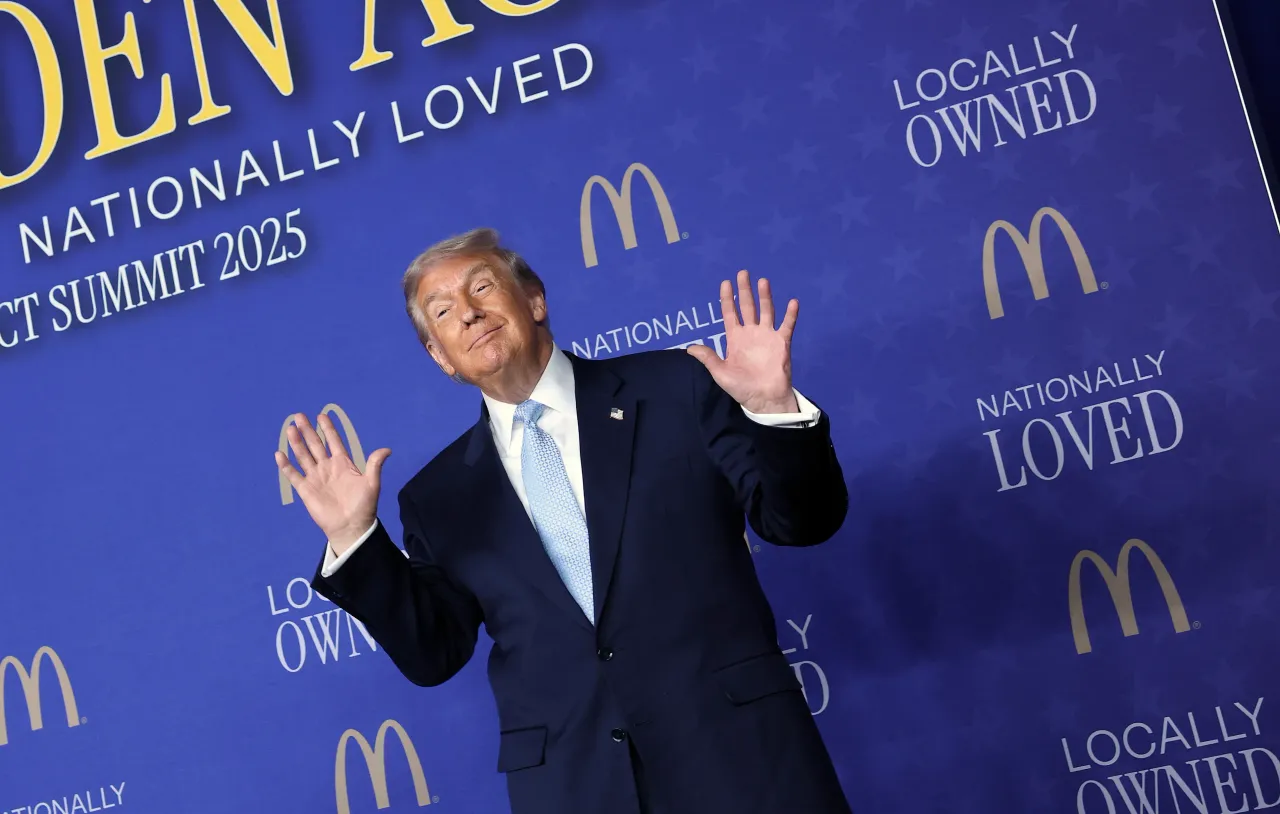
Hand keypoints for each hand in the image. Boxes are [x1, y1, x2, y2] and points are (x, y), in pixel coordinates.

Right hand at [274, 413, 390, 553]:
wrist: (351, 526)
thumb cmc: (363, 505)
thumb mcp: (372, 483)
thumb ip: (375, 464)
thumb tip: (387, 449)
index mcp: (343, 463)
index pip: (334, 441)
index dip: (328, 429)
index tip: (322, 415)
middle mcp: (327, 467)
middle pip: (315, 445)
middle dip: (308, 430)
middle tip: (299, 415)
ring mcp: (315, 477)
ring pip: (303, 456)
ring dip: (296, 443)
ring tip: (290, 429)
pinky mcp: (306, 489)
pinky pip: (293, 475)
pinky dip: (286, 465)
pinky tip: (279, 454)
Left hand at [688, 270, 799, 413]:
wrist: (764, 399)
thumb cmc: (741, 387)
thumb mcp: (720, 373)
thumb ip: (708, 358)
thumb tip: (689, 348)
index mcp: (735, 339)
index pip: (730, 313)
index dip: (727, 298)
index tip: (725, 282)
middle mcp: (751, 333)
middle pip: (747, 307)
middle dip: (745, 290)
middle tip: (743, 273)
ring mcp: (767, 336)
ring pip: (766, 311)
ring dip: (765, 296)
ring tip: (763, 281)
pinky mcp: (782, 342)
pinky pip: (787, 325)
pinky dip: (790, 314)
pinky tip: (792, 301)